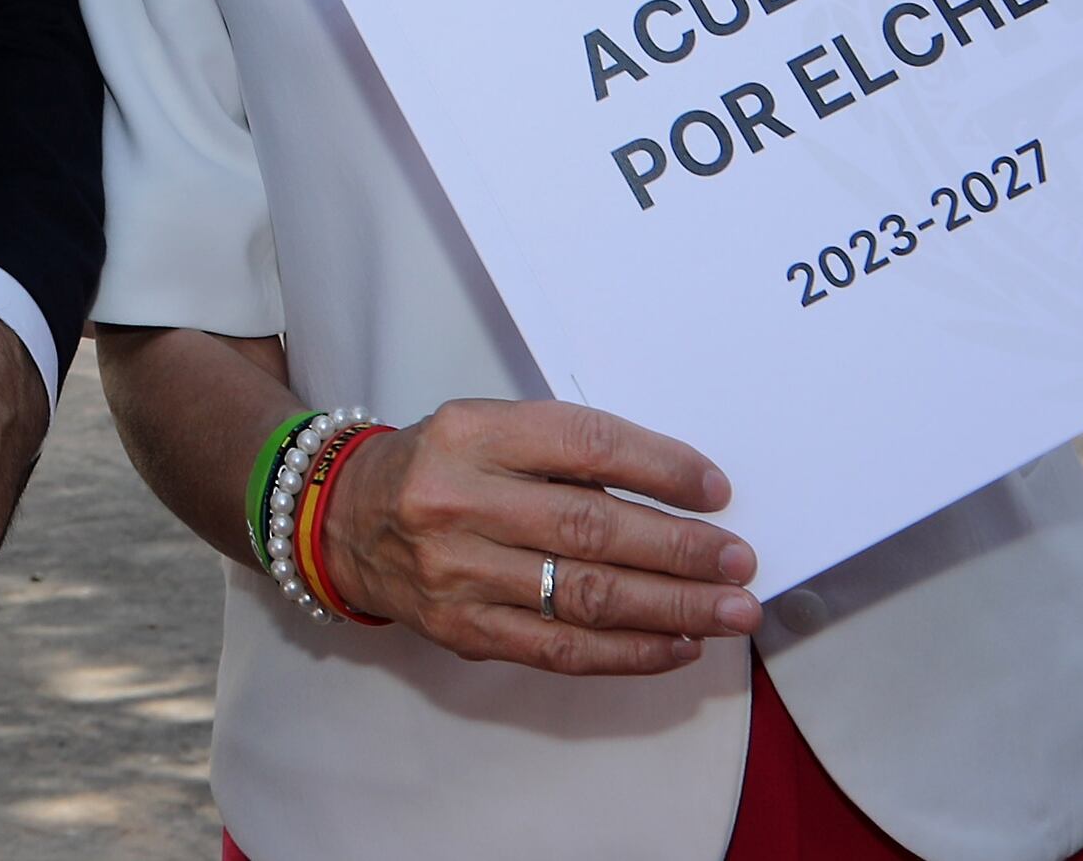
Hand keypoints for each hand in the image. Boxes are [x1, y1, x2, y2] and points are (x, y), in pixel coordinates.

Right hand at [313, 399, 762, 676]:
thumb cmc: (439, 469)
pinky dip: (627, 651)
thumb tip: (675, 497)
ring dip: (670, 607)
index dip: (658, 467)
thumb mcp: (486, 431)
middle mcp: (458, 502)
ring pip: (583, 596)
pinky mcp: (463, 630)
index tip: (716, 491)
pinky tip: (677, 645)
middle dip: (679, 549)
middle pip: (590, 528)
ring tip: (729, 610)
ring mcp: (457, 573)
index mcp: (471, 434)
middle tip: (740, 563)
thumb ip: (564, 454)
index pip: (582, 444)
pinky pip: (560, 648)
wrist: (343, 522)